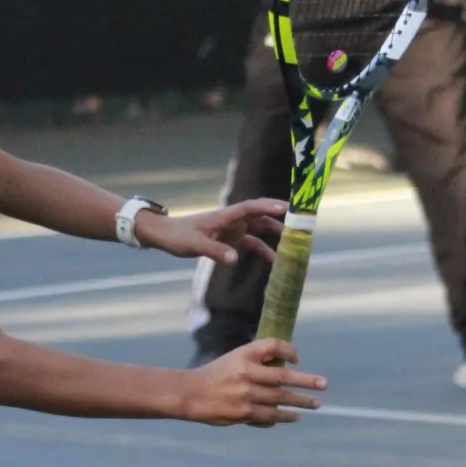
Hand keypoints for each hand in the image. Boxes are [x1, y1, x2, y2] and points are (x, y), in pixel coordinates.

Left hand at [136, 197, 286, 263]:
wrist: (166, 236)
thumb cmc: (179, 236)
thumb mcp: (195, 245)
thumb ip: (215, 251)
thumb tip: (234, 258)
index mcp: (225, 216)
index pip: (251, 208)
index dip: (268, 206)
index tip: (286, 207)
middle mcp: (232, 220)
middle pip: (260, 215)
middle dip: (279, 217)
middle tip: (299, 222)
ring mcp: (233, 228)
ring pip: (259, 228)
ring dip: (274, 233)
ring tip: (293, 241)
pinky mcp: (230, 239)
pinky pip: (251, 242)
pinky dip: (263, 249)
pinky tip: (273, 260)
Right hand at [182, 339, 326, 427]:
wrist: (190, 394)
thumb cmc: (217, 375)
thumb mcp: (235, 359)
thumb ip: (259, 361)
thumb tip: (289, 368)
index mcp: (244, 355)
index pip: (274, 346)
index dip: (289, 350)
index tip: (298, 360)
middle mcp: (246, 373)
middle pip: (284, 376)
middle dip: (307, 381)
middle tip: (323, 384)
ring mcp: (245, 394)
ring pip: (280, 399)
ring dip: (300, 402)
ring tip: (315, 404)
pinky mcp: (243, 413)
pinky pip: (270, 416)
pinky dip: (284, 416)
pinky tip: (293, 416)